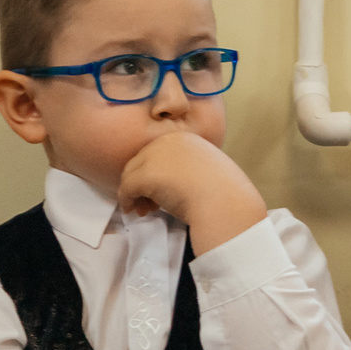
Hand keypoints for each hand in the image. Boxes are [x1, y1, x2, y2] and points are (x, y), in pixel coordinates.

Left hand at [117, 129, 264, 236]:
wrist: (224, 203)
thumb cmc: (221, 193)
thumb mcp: (204, 170)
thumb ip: (185, 169)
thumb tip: (168, 181)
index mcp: (183, 138)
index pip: (156, 153)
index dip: (153, 173)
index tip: (158, 192)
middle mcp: (166, 141)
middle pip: (140, 162)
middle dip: (141, 184)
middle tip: (147, 205)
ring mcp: (154, 156)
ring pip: (130, 175)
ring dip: (134, 194)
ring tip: (143, 211)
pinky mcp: (145, 175)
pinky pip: (126, 188)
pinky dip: (126, 200)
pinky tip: (132, 211)